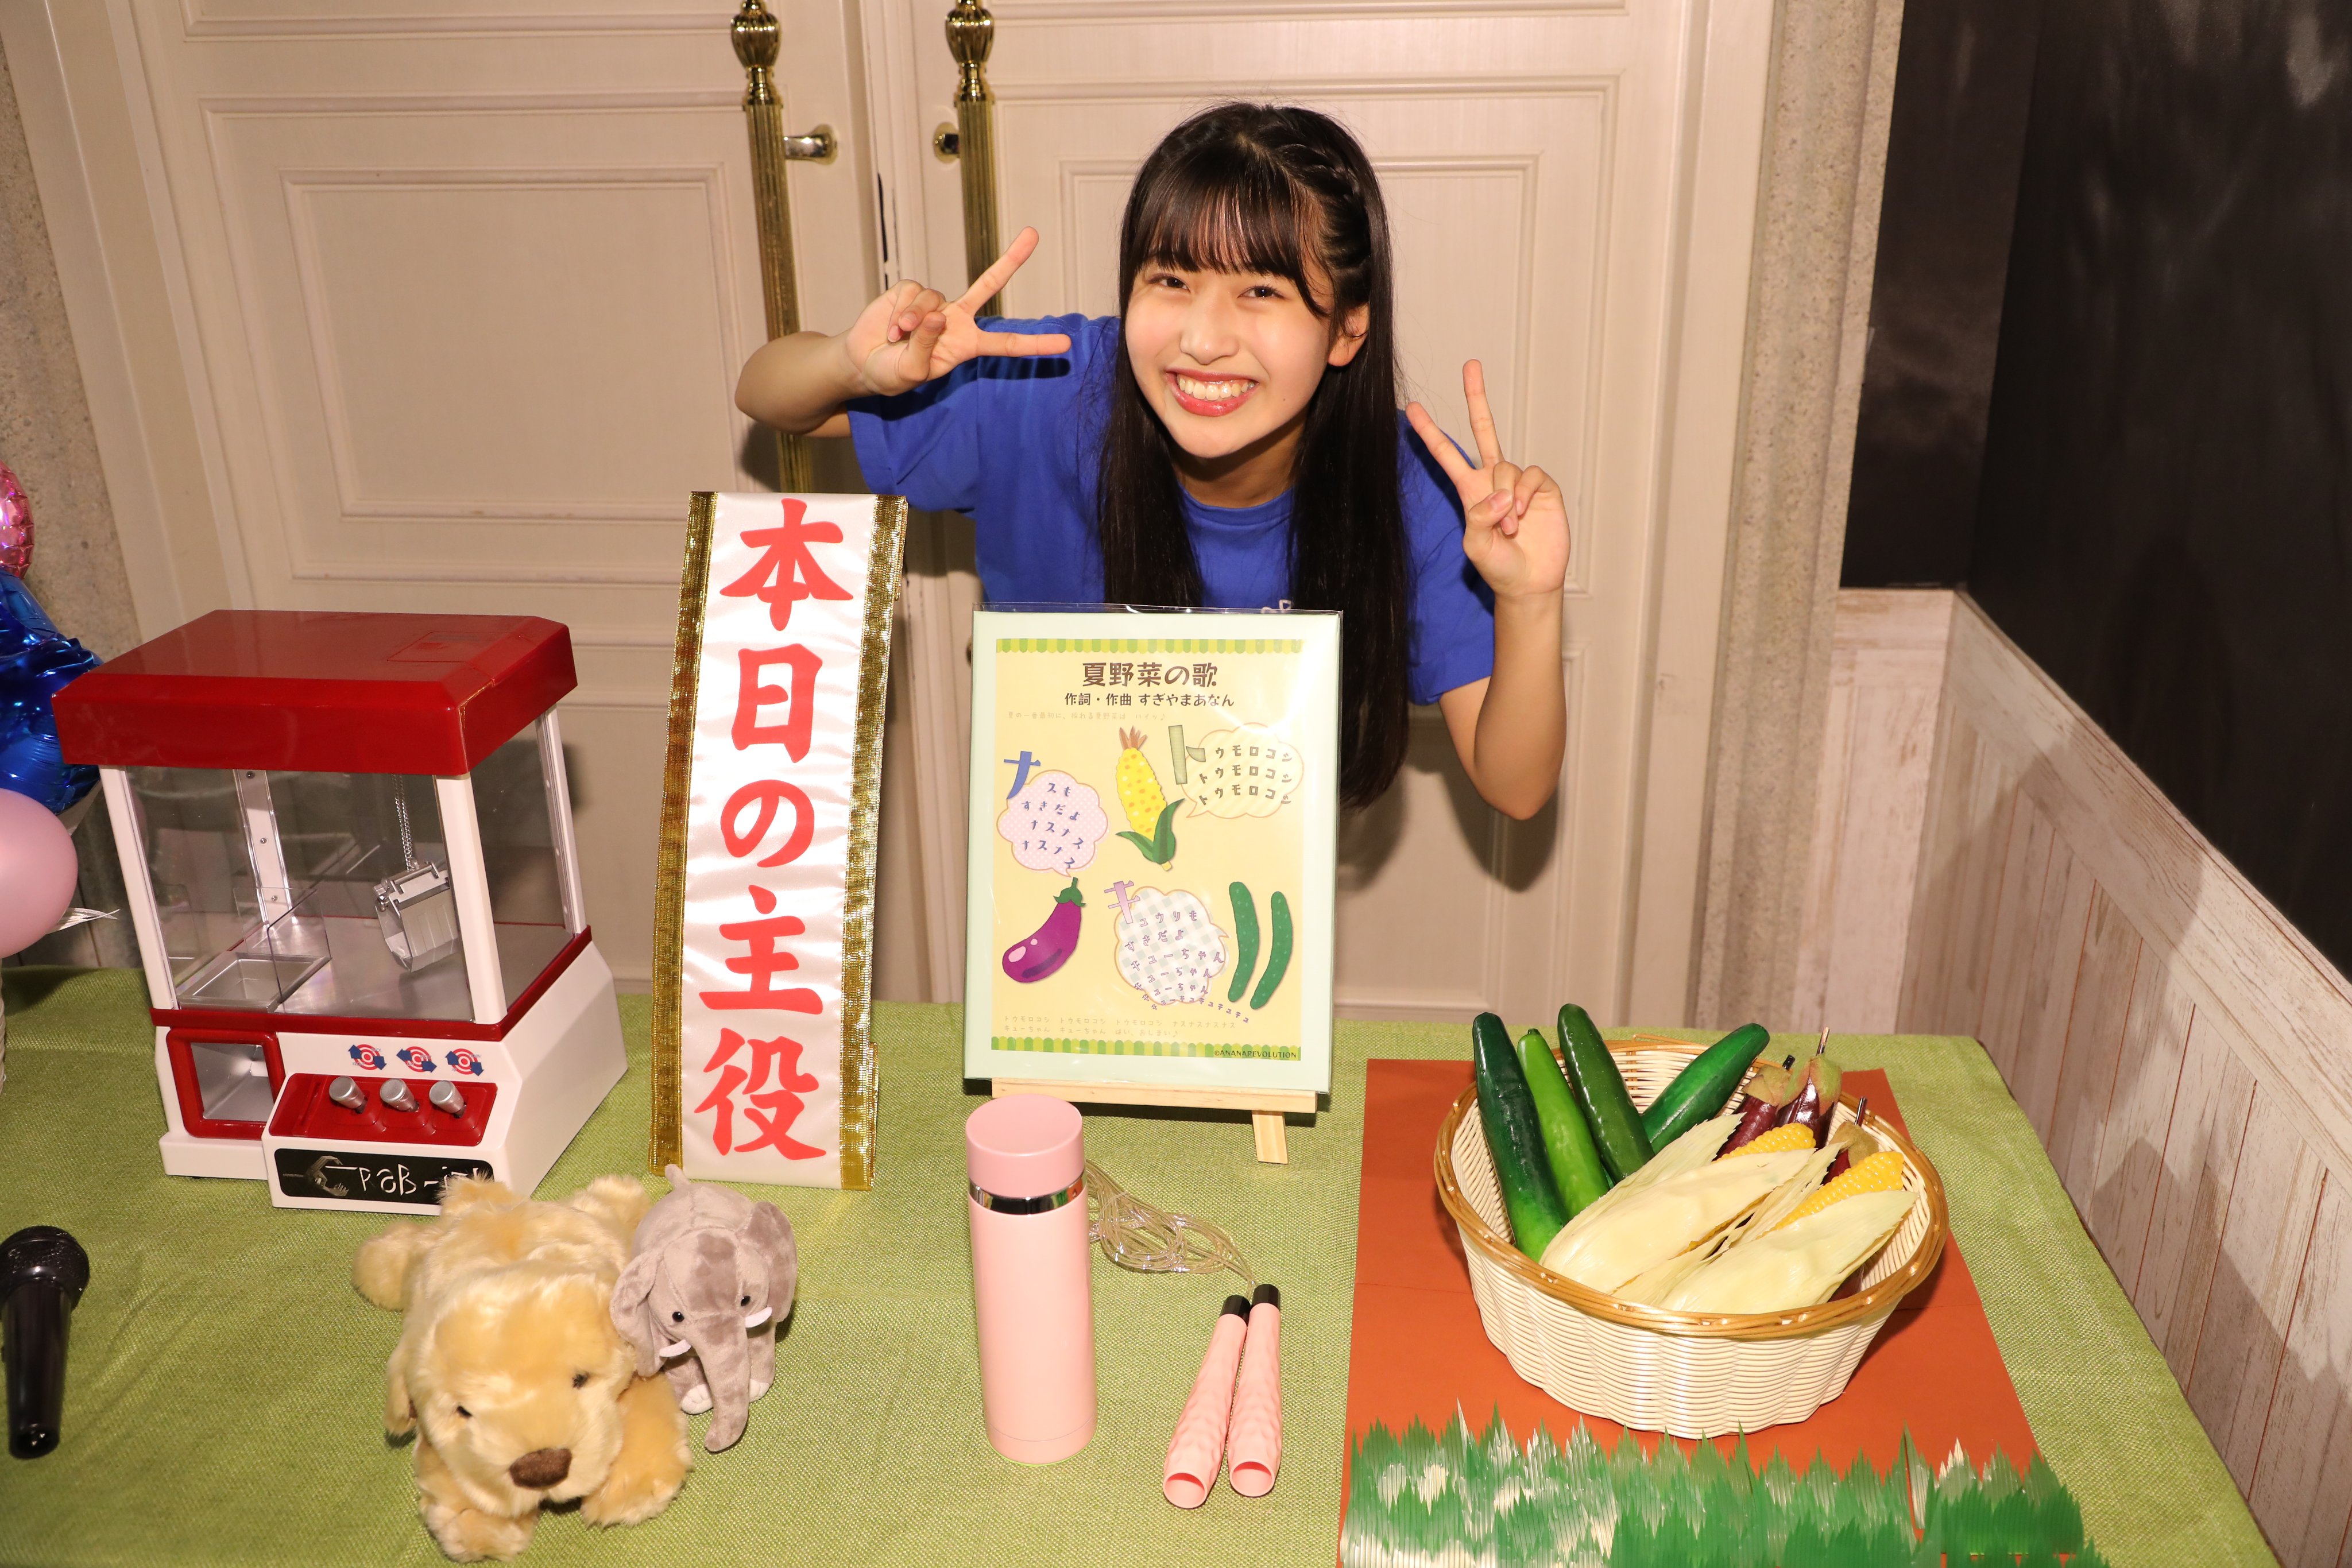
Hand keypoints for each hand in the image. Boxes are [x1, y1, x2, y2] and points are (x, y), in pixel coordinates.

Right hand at [840, 227, 1071, 396]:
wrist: (863, 362)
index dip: (1035, 344)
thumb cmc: (894, 373)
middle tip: (1033, 234)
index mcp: (967, 345)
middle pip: (989, 284)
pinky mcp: (910, 291)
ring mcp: (935, 303)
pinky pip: (911, 294)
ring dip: (911, 322)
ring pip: (933, 300)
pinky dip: (898, 313)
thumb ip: (927, 345)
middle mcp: (956, 319)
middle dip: (1011, 259)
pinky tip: (891, 329)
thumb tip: (939, 314)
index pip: (1006, 344)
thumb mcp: (913, 371)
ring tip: (898, 339)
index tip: (1065, 344)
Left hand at [1406, 361, 1569, 600]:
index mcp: (1470, 490)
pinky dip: (1523, 495)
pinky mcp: (1542, 488)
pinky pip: (1529, 475)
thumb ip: (1480, 517)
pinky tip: (1523, 516)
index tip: (1411, 409)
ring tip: (1510, 528)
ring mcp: (1518, 482)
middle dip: (1477, 397)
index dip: (1430, 432)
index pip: (1447, 454)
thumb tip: (1502, 494)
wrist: (1529, 582)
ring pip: (1506, 467)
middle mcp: (1493, 479)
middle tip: (1470, 365)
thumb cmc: (1498, 565)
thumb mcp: (1476, 545)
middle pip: (1484, 430)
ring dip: (1506, 499)